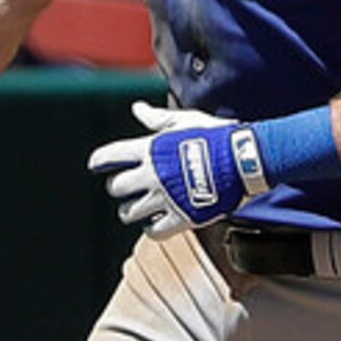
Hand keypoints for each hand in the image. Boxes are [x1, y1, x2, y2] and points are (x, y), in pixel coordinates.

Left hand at [86, 101, 271, 238]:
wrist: (244, 159)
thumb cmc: (216, 135)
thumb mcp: (184, 120)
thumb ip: (157, 119)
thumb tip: (136, 108)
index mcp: (150, 149)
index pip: (109, 156)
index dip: (98, 162)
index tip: (95, 166)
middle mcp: (152, 175)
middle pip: (116, 188)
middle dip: (120, 188)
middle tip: (128, 189)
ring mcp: (165, 198)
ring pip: (128, 213)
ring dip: (131, 211)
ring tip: (140, 209)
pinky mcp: (181, 218)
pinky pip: (153, 232)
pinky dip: (151, 229)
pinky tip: (155, 223)